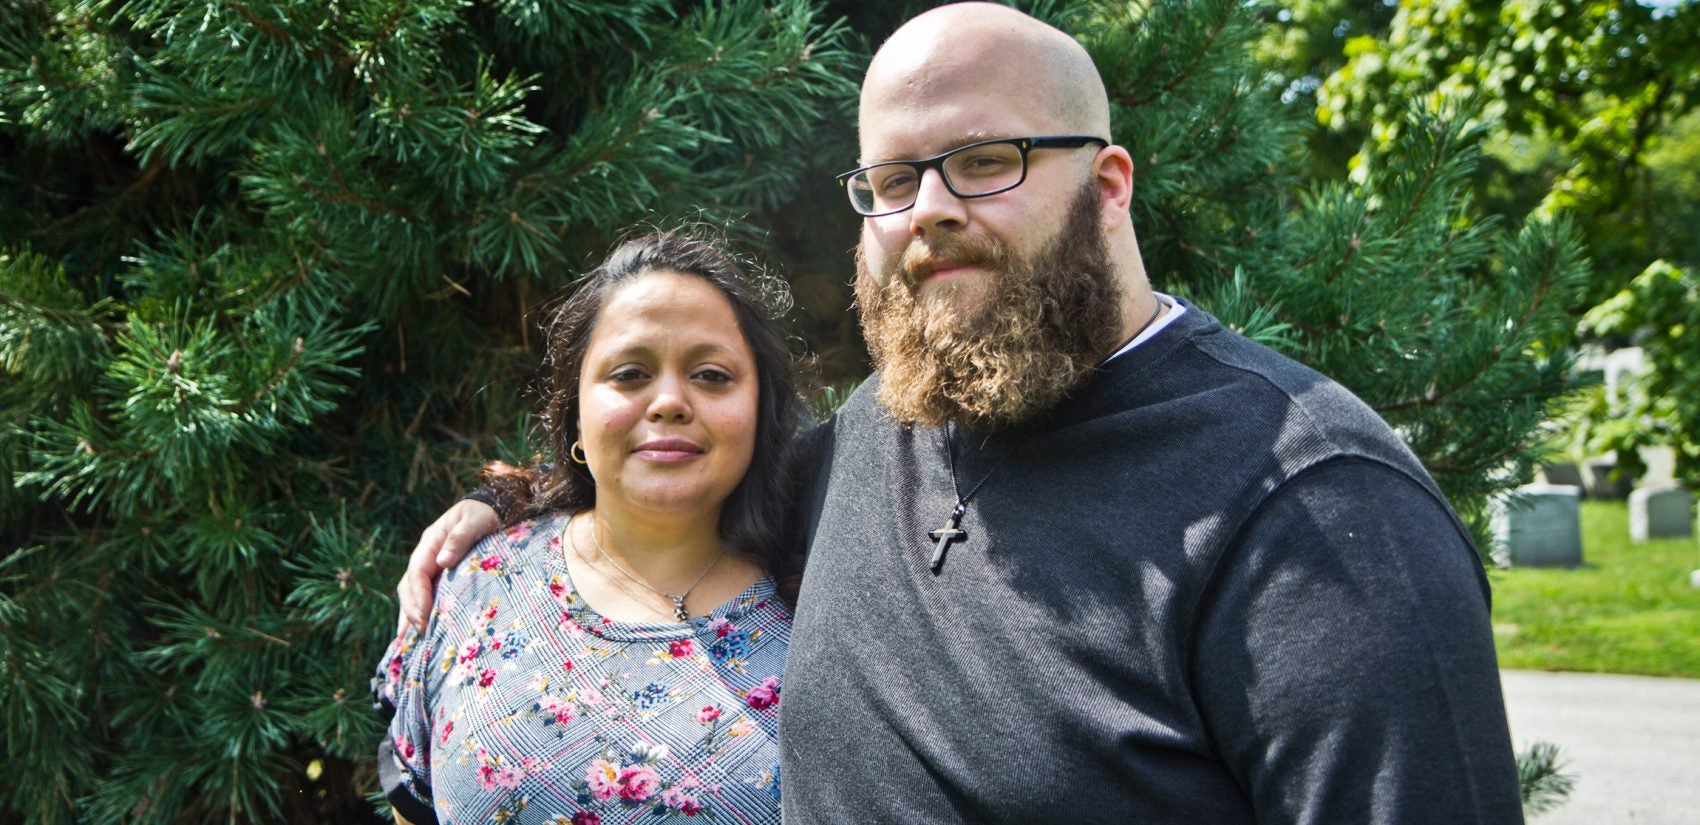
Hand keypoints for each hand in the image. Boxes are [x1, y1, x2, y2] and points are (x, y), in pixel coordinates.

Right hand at [396, 500, 499, 632]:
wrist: (497, 508)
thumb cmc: (486, 513)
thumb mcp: (475, 521)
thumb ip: (460, 538)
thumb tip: (442, 561)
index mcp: (431, 541)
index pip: (417, 572)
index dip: (418, 595)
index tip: (423, 616)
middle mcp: (428, 556)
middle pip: (409, 586)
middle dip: (411, 610)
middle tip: (420, 633)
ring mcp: (433, 566)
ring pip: (414, 594)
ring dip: (411, 616)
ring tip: (409, 643)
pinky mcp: (443, 576)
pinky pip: (428, 595)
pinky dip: (422, 613)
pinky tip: (422, 633)